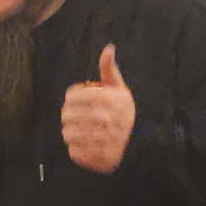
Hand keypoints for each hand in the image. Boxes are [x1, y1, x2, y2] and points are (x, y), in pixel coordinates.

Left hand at [62, 43, 135, 173]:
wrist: (138, 144)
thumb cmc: (121, 111)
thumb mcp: (119, 89)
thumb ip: (109, 69)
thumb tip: (108, 48)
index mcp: (112, 100)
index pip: (75, 97)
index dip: (71, 98)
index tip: (72, 100)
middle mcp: (110, 119)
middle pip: (69, 116)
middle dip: (67, 115)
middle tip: (69, 117)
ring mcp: (105, 140)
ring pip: (69, 134)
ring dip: (69, 132)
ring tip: (74, 130)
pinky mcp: (100, 157)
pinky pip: (74, 152)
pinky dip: (75, 149)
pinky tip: (83, 144)